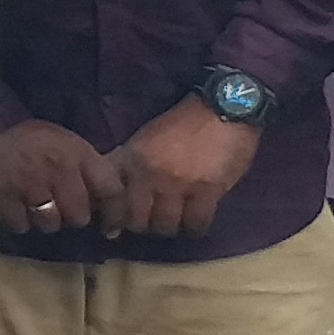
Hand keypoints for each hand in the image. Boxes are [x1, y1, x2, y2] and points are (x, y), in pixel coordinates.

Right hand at [0, 120, 122, 237]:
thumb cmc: (27, 138)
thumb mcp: (62, 141)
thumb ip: (83, 165)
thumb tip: (103, 200)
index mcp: (76, 151)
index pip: (109, 188)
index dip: (115, 213)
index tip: (111, 228)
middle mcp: (59, 169)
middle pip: (79, 216)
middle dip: (71, 216)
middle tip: (60, 206)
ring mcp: (31, 185)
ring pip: (51, 224)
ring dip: (45, 220)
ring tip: (35, 204)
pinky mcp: (6, 198)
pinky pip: (23, 225)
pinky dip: (20, 220)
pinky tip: (16, 205)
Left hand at [112, 100, 264, 239]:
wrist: (225, 108)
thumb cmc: (183, 124)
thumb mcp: (146, 139)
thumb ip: (127, 163)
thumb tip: (109, 193)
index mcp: (132, 158)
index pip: (111, 199)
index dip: (113, 217)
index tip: (116, 226)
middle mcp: (149, 174)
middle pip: (137, 221)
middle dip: (143, 225)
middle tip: (152, 220)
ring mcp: (177, 184)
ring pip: (165, 226)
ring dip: (170, 227)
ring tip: (175, 219)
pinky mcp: (207, 191)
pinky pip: (196, 224)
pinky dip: (195, 227)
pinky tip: (196, 220)